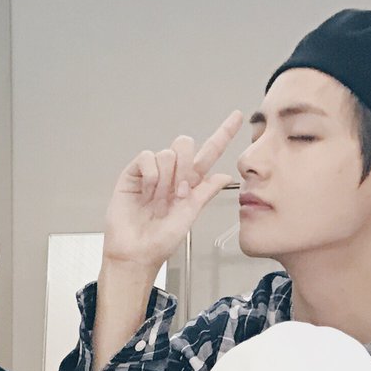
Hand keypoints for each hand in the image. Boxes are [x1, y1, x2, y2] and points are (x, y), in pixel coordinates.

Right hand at [101, 112, 244, 272]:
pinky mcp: (133, 173)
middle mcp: (172, 174)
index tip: (238, 116)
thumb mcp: (190, 216)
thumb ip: (206, 193)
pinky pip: (147, 157)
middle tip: (179, 192)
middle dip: (185, 165)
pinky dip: (150, 175)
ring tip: (158, 199)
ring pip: (167, 153)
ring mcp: (152, 172)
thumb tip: (225, 176)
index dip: (223, 133)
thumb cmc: (161, 241)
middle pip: (185, 144)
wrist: (137, 253)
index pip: (210, 152)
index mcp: (190, 182)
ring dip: (166, 179)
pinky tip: (146, 192)